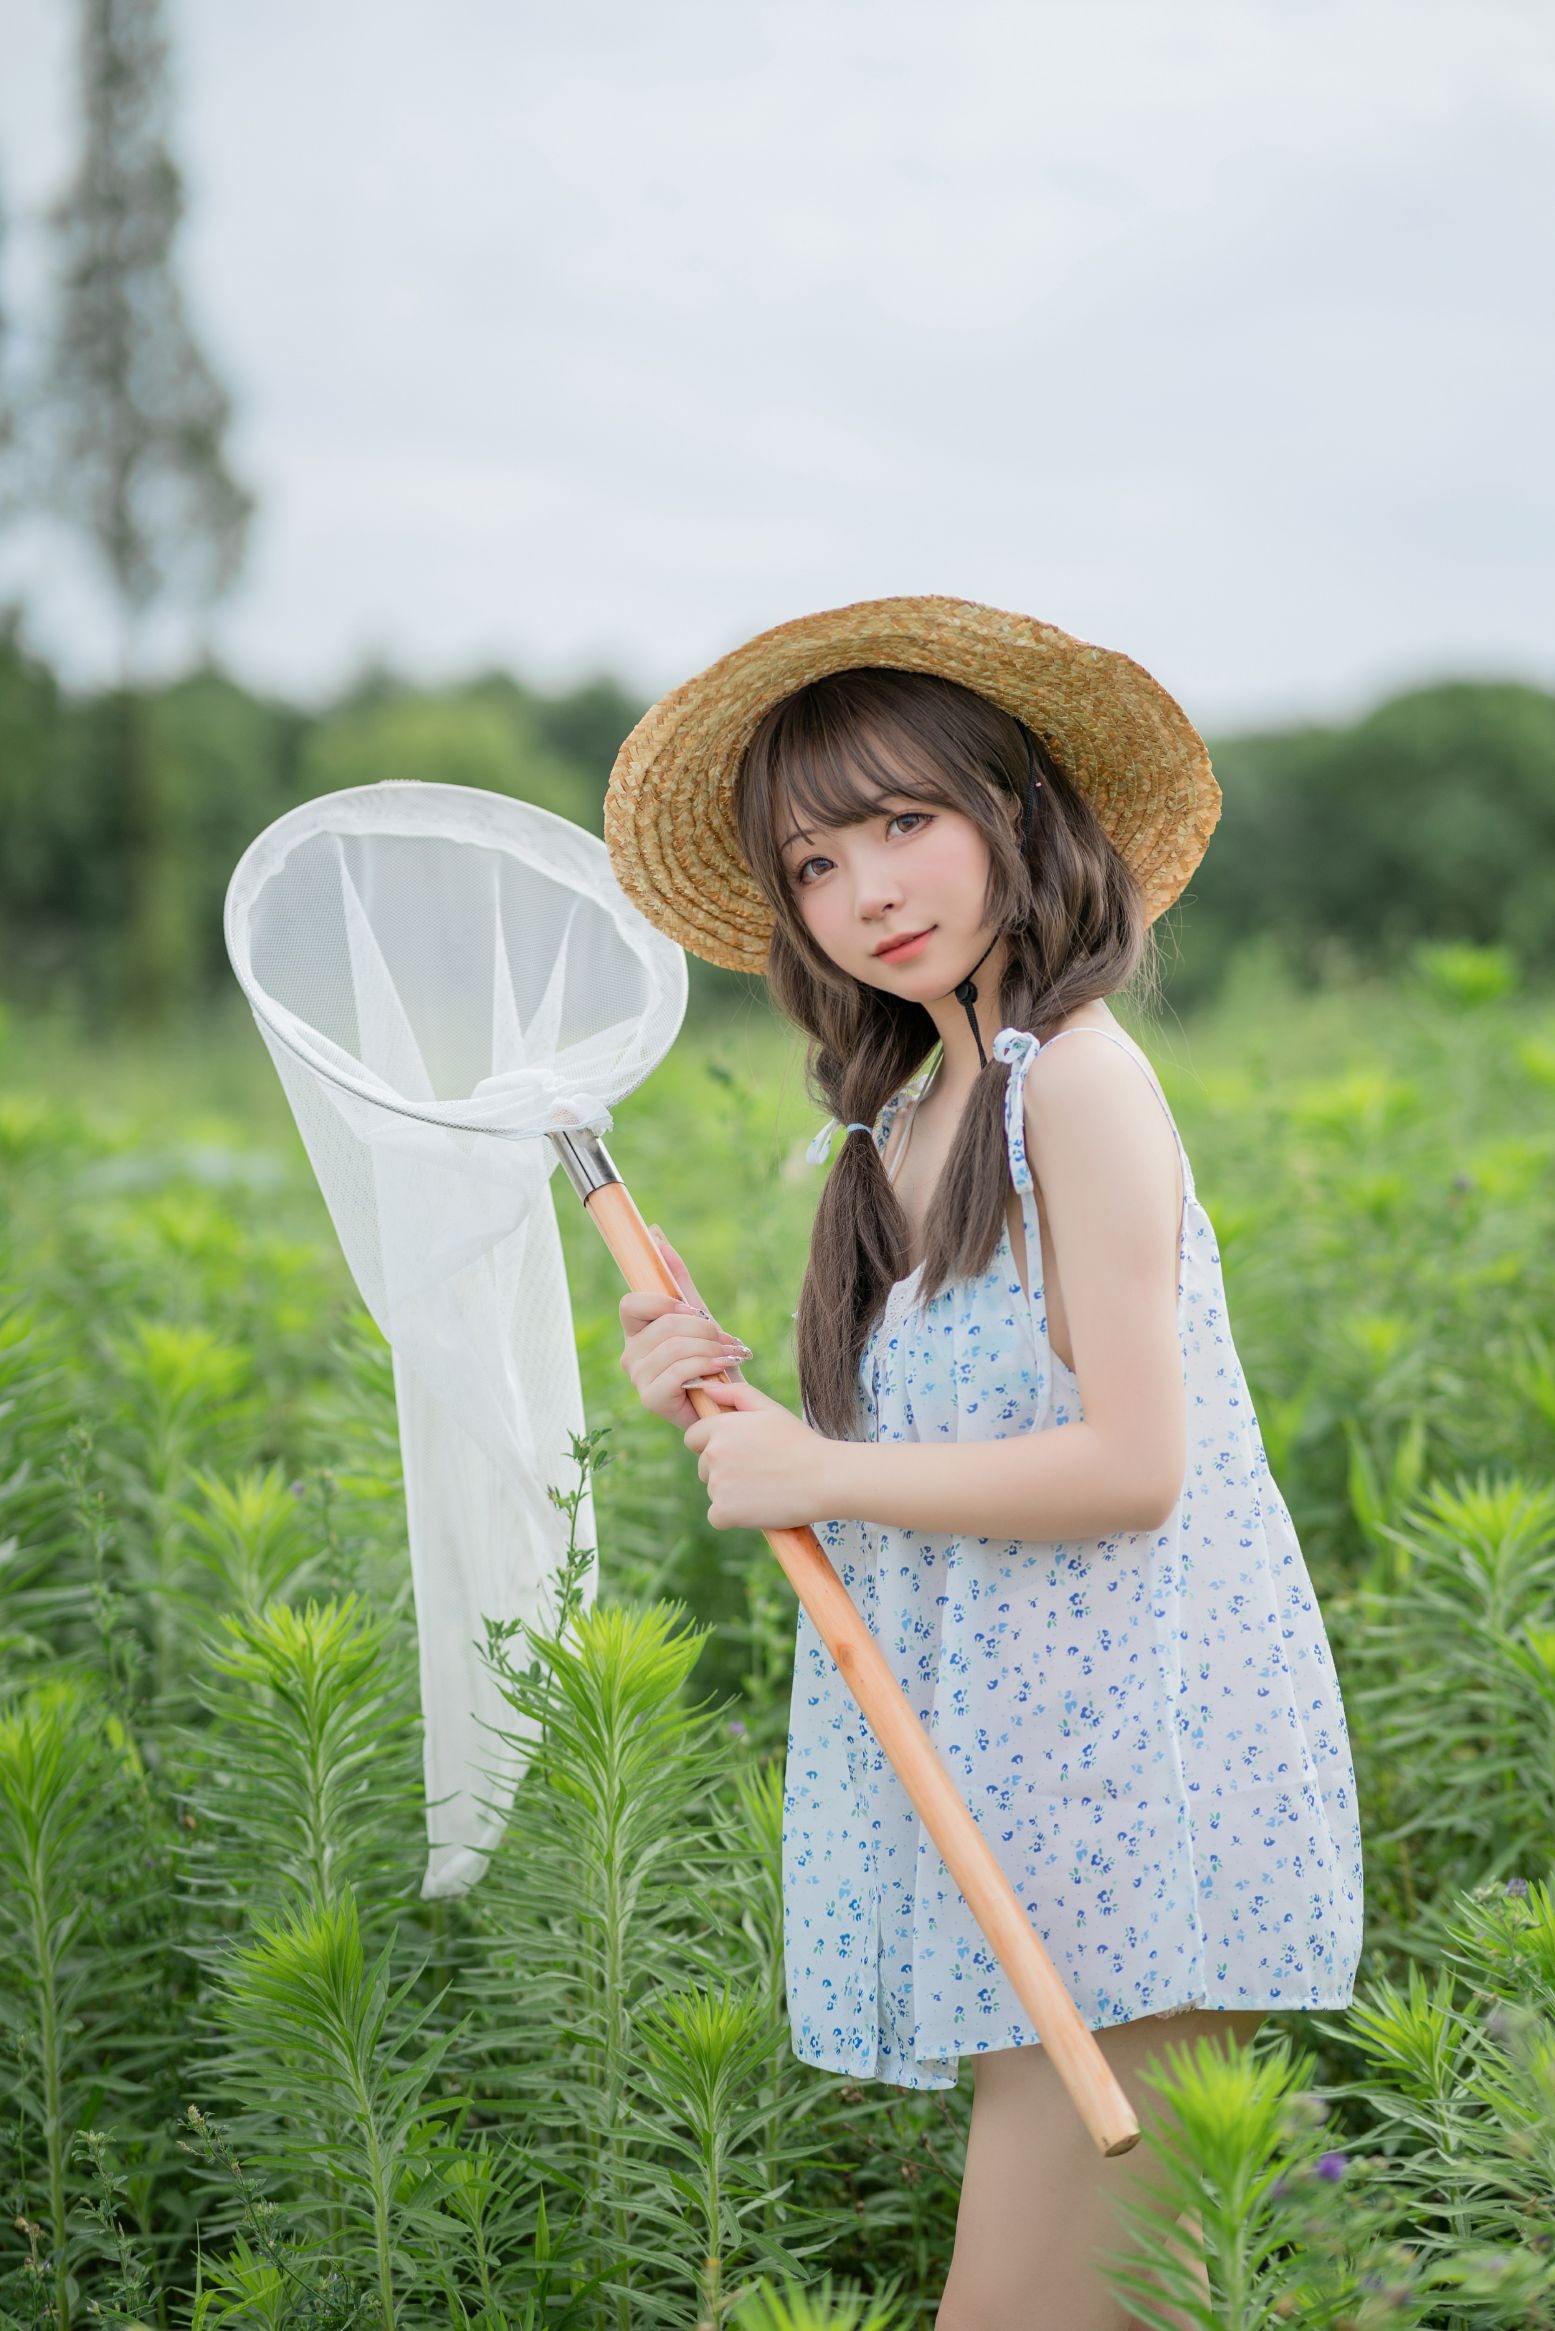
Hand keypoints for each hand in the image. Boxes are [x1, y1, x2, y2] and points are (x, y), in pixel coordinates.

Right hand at [619, 1229, 751, 1429]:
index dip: (663, 1302)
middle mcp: (631, 1354)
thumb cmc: (712, 1358)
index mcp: (637, 1331)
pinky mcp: (650, 1400)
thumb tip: (655, 1233)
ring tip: (728, 1355)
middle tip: (726, 1339)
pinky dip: (705, 1368)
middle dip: (703, 1329)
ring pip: (673, 1348)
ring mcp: (638, 1378)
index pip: (631, 1303)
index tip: (693, 1310)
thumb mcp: (699, 1314)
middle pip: (663, 1325)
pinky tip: (720, 1371)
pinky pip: (677, 1372)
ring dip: (710, 1349)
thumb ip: (677, 1278)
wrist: (732, 1400)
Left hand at [683, 1377, 837, 1531]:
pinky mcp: (724, 1512)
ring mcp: (717, 1484)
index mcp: (722, 1428)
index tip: (739, 1453)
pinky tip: (758, 1507)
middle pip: (703, 1466)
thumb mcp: (771, 1410)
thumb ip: (737, 1394)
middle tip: (760, 1470)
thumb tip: (708, 1390)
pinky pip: (716, 1516)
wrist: (825, 1479)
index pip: (693, 1438)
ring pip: (713, 1491)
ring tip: (765, 1487)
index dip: (714, 1444)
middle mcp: (714, 1454)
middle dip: (724, 1469)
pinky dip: (734, 1516)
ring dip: (732, 1493)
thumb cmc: (801, 1443)